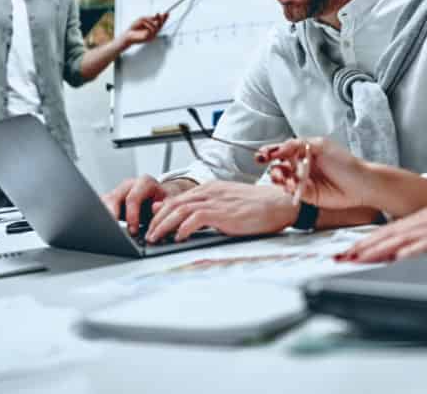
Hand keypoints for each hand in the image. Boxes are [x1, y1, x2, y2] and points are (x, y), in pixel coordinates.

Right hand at [101, 175, 191, 235]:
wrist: (161, 200)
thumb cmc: (164, 203)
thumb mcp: (169, 205)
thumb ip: (163, 207)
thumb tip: (155, 208)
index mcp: (144, 182)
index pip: (133, 198)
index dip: (132, 216)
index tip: (133, 231)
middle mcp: (129, 185)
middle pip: (113, 198)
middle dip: (112, 216)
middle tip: (113, 232)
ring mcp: (118, 192)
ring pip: (104, 201)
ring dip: (103, 216)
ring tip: (105, 230)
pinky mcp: (111, 200)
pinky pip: (101, 206)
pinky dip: (101, 217)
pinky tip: (103, 227)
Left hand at [122, 13, 167, 47]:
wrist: (127, 34)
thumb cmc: (134, 27)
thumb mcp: (142, 19)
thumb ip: (149, 18)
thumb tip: (157, 16)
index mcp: (153, 28)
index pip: (161, 23)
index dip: (164, 18)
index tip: (167, 13)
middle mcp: (153, 33)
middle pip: (161, 26)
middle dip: (162, 20)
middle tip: (160, 14)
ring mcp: (151, 36)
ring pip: (156, 29)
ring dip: (151, 23)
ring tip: (145, 20)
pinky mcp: (147, 39)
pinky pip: (151, 32)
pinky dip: (148, 26)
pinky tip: (144, 24)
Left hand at [145, 181, 298, 243]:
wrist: (278, 204)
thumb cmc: (256, 207)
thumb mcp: (225, 205)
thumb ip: (204, 208)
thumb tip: (182, 217)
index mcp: (210, 188)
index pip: (177, 199)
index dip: (160, 213)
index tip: (151, 225)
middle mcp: (209, 191)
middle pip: (173, 203)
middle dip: (157, 220)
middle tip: (147, 234)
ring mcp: (216, 200)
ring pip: (180, 210)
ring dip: (164, 225)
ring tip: (155, 238)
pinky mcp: (223, 212)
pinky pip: (196, 218)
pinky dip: (183, 228)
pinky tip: (178, 237)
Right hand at [259, 137, 375, 210]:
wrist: (360, 184)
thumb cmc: (345, 162)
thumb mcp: (321, 146)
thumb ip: (297, 145)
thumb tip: (279, 147)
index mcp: (304, 150)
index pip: (282, 149)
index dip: (270, 151)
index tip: (263, 154)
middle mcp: (301, 165)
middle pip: (278, 164)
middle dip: (271, 165)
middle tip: (269, 166)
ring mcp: (302, 180)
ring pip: (282, 179)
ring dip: (278, 177)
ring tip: (283, 178)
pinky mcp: (306, 194)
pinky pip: (291, 191)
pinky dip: (288, 188)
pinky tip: (292, 186)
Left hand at [336, 198, 426, 262]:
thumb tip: (407, 254)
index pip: (390, 230)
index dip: (367, 242)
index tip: (348, 252)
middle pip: (391, 233)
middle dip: (364, 246)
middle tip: (343, 258)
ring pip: (405, 237)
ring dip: (381, 249)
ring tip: (360, 258)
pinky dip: (416, 250)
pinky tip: (401, 257)